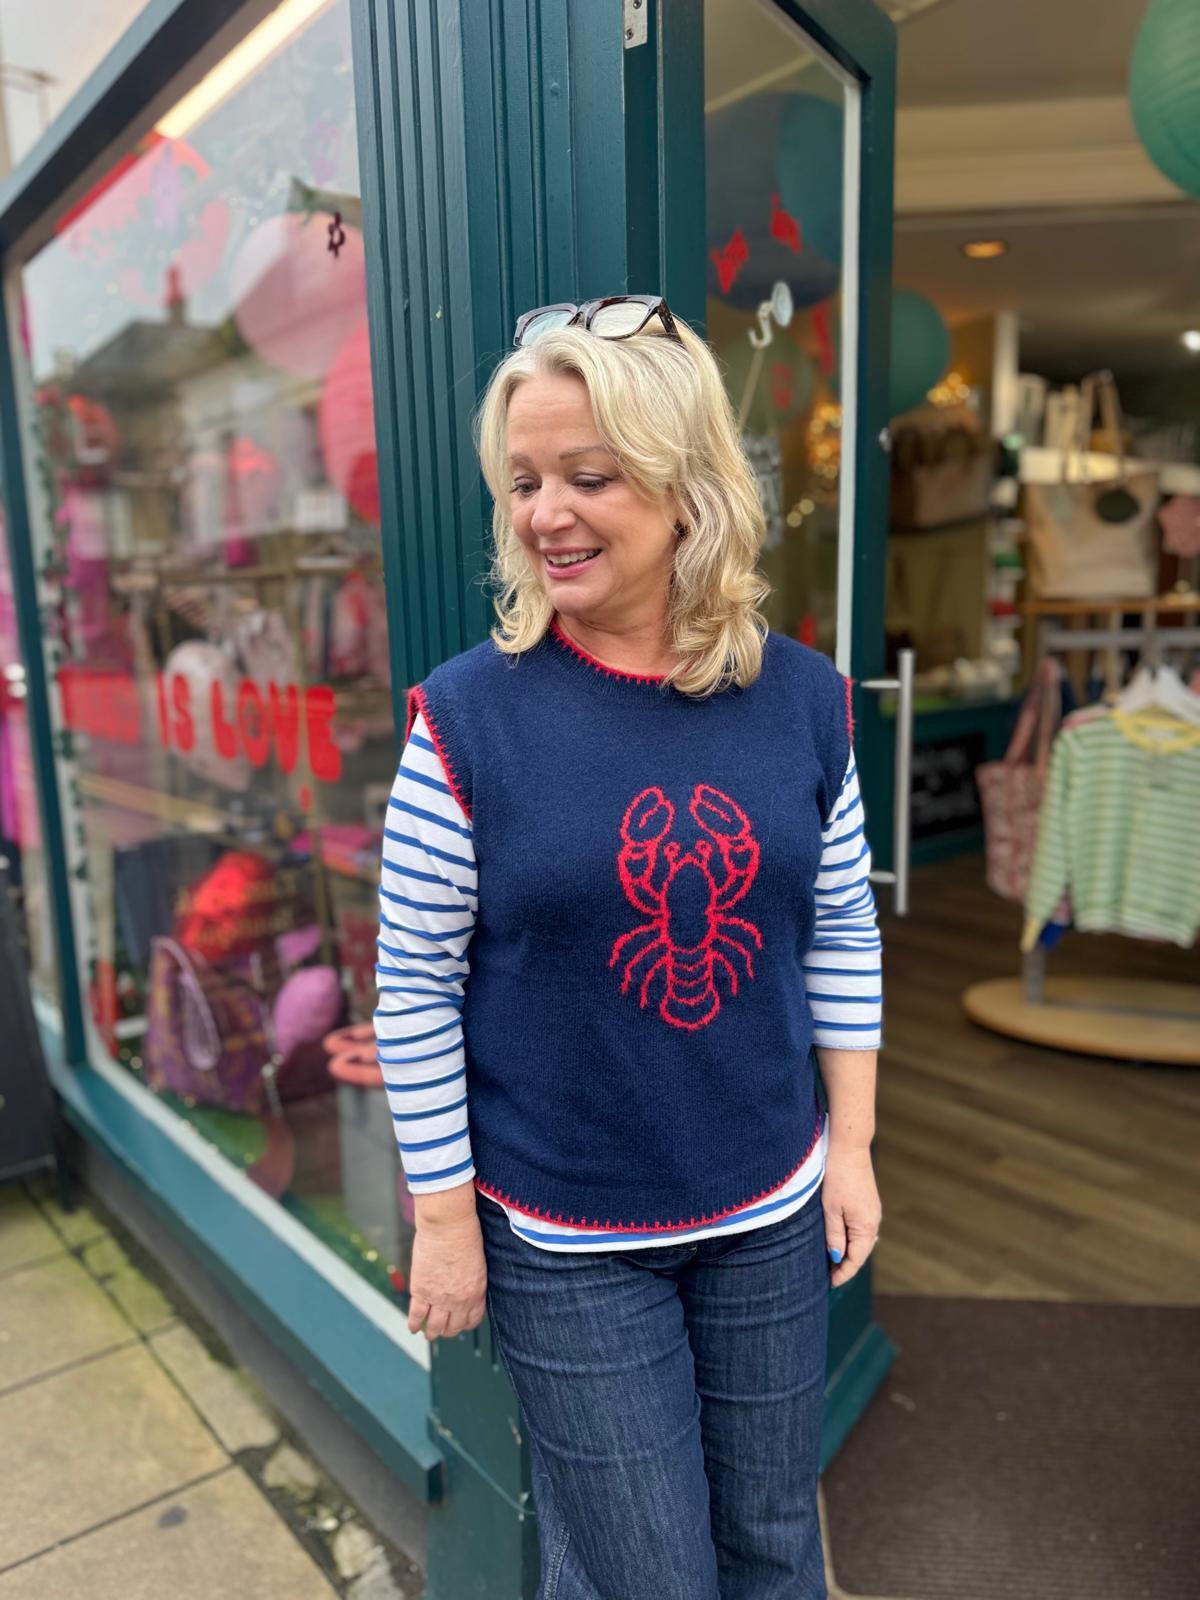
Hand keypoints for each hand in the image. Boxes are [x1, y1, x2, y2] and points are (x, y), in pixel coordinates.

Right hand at [407, 1204, 487, 1340]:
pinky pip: (416, 1315)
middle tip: (443, 1331)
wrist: (448, 1225)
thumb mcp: (478, 1261)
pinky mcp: (421, 1291)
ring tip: (428, 1334)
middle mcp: (459, 1300)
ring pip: (435, 1326)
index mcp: (476, 1291)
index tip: (461, 1324)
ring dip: (431, 1333)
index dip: (466, 1324)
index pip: (473, 1319)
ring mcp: (439, 1298)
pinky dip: (414, 1324)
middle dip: (448, 1331)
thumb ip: (471, 1278)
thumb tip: (464, 1284)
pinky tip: (413, 1328)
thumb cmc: (465, 1234)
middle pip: (454, 1327)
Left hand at [822, 1145, 881, 1289]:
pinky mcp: (868, 1204)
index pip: (856, 1260)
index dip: (843, 1273)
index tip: (830, 1283)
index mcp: (866, 1227)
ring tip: (831, 1262)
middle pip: (861, 1252)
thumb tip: (836, 1258)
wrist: (849, 1148)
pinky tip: (839, 1240)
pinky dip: (851, 1239)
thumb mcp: (830, 1209)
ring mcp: (872, 1212)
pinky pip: (861, 1229)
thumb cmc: (837, 1177)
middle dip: (845, 1266)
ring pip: (861, 1241)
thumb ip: (834, 1236)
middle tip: (828, 1277)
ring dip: (848, 1252)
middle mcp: (874, 1222)